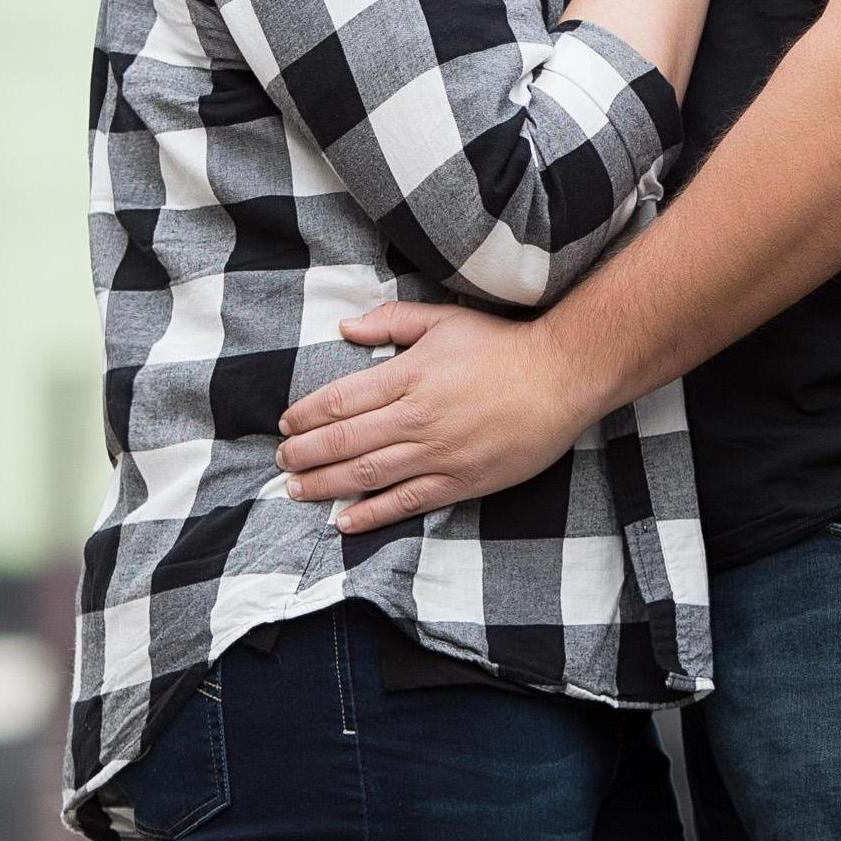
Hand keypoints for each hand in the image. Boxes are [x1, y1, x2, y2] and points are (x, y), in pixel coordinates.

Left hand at [277, 302, 599, 534]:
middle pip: (344, 441)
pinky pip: (406, 502)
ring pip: (367, 474)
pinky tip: (344, 520)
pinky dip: (371, 513)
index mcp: (409, 375)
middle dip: (304, 454)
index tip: (285, 424)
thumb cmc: (501, 345)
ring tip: (296, 490)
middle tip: (281, 462)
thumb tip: (345, 328)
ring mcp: (437, 453)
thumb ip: (391, 322)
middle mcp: (416, 417)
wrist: (559, 378)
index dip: (305, 416)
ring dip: (325, 485)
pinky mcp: (459, 481)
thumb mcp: (444, 319)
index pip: (340, 400)